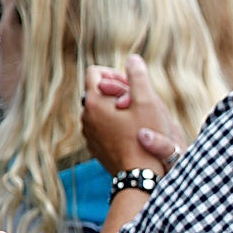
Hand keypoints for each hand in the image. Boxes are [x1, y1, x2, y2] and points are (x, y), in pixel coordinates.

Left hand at [82, 55, 182, 173]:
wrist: (139, 174)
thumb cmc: (145, 138)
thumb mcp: (147, 102)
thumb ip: (138, 76)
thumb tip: (133, 59)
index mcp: (94, 101)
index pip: (95, 72)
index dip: (114, 74)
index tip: (131, 86)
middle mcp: (85, 116)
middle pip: (97, 92)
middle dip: (116, 92)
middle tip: (137, 102)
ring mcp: (88, 134)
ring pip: (99, 111)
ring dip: (115, 110)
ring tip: (136, 119)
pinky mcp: (95, 148)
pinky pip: (101, 129)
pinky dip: (113, 126)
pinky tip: (131, 135)